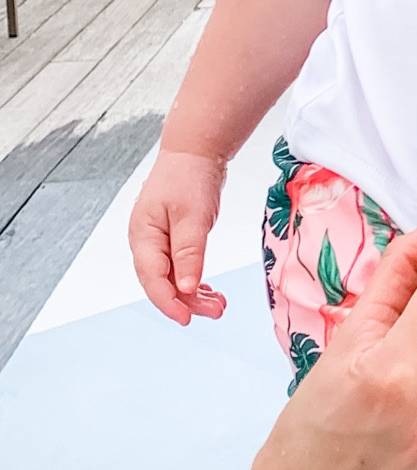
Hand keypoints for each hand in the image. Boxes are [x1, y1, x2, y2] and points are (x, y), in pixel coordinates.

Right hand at [129, 149, 228, 324]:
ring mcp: (159, 241)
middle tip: (217, 311)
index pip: (152, 279)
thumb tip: (187, 288)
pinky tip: (210, 291)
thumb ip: (189, 252)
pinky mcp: (173, 238)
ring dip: (194, 294)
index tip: (188, 319)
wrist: (195, 151)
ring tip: (220, 305)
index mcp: (143, 236)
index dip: (169, 302)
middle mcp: (146, 242)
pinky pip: (180, 267)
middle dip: (188, 301)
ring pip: (173, 277)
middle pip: (162, 282)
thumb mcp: (192, 216)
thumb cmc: (189, 177)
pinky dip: (195, 280)